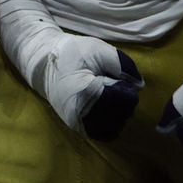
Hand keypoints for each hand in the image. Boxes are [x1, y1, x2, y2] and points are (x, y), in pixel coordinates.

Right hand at [0, 0, 141, 140]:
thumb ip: (122, 65)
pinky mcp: (78, 128)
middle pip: (122, 115)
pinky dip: (111, 123)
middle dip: (124, 101)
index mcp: (86, 92)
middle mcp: (82, 114)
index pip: (124, 100)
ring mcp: (79, 124)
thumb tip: (139, 85)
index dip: (127, 89)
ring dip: (119, 112)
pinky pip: (104, 133)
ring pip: (115, 126)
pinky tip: (107, 108)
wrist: (43, 64)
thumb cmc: (71, 53)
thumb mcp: (98, 49)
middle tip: (113, 85)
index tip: (117, 78)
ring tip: (108, 95)